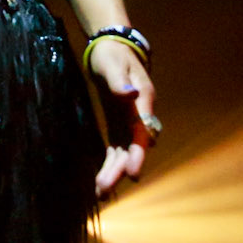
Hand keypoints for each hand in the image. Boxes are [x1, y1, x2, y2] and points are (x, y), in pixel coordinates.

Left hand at [88, 39, 156, 196]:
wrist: (112, 49)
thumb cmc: (113, 55)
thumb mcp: (113, 64)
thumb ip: (120, 82)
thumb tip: (130, 96)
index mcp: (142, 100)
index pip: (142, 131)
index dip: (138, 152)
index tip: (133, 172)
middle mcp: (139, 115)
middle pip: (132, 147)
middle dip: (120, 169)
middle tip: (105, 189)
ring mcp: (129, 122)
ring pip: (124, 152)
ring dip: (113, 172)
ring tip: (100, 193)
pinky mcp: (118, 125)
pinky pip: (116, 149)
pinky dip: (110, 165)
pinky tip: (101, 182)